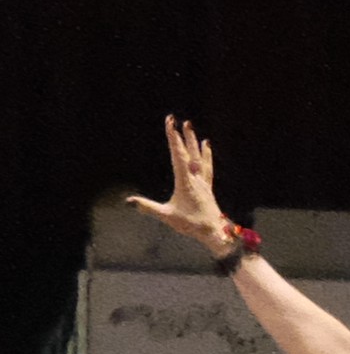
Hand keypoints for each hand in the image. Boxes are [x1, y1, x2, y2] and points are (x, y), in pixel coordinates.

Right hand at [127, 116, 237, 250]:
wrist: (216, 233)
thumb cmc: (192, 225)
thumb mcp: (167, 216)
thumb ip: (148, 207)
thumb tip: (129, 201)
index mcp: (185, 182)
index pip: (178, 156)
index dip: (173, 139)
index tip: (170, 124)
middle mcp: (196, 179)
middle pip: (190, 153)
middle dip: (184, 136)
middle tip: (181, 120)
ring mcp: (203, 182)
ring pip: (199, 157)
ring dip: (194, 142)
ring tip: (191, 128)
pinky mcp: (208, 187)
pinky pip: (207, 166)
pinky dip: (206, 154)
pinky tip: (207, 146)